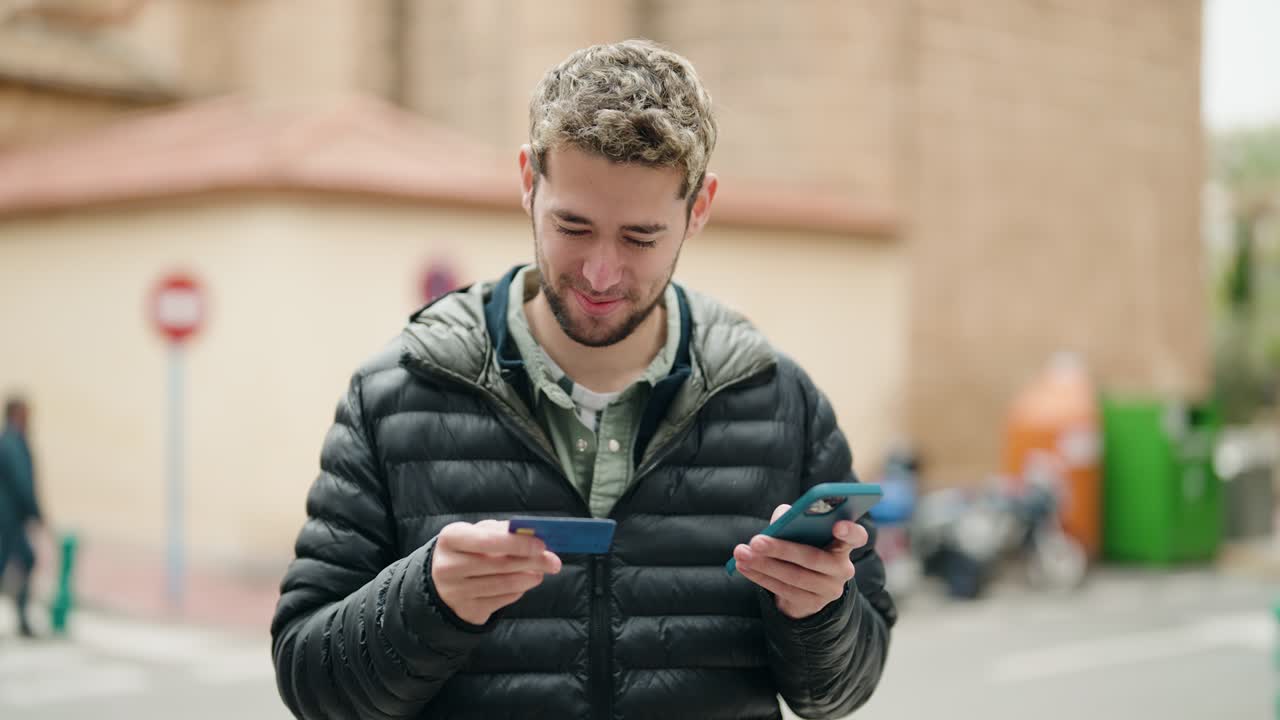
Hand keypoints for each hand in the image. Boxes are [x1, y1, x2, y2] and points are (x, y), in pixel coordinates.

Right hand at [431, 519, 561, 625]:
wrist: (440, 582)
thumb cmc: (467, 550)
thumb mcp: (476, 533)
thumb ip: (502, 531)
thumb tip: (532, 534)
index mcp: (450, 538)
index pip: (488, 540)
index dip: (518, 543)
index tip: (542, 544)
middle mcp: (448, 566)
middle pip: (500, 564)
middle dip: (533, 561)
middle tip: (553, 561)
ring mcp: (456, 592)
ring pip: (504, 584)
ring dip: (530, 578)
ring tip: (540, 572)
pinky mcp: (466, 610)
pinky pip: (502, 600)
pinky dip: (519, 591)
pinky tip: (524, 583)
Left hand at [732, 504, 868, 619]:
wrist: (805, 585)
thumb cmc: (804, 546)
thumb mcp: (802, 532)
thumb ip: (794, 519)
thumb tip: (782, 516)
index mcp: (844, 544)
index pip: (857, 537)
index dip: (850, 531)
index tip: (837, 525)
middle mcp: (842, 568)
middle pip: (813, 558)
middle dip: (781, 549)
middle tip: (756, 541)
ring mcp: (829, 589)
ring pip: (794, 577)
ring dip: (763, 565)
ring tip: (742, 553)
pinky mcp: (812, 604)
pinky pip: (784, 590)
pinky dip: (760, 577)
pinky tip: (744, 567)